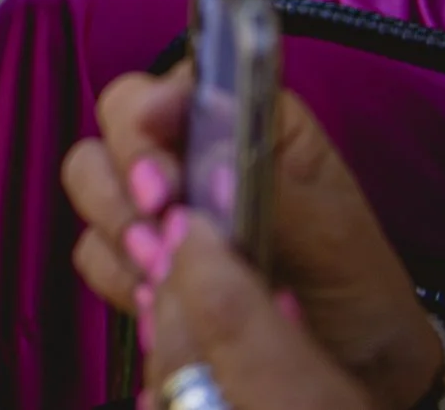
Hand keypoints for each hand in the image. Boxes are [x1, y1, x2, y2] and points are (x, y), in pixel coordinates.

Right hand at [65, 70, 442, 409]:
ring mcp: (155, 197)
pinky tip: (153, 295)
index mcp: (244, 119)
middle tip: (158, 218)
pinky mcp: (134, 248)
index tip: (159, 163)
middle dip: (128, 169)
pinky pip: (90, 244)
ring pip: (90, 174)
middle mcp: (190, 145)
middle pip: (117, 118)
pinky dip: (114, 270)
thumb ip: (266, 180)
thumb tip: (210, 146)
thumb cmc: (352, 283)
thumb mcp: (329, 229)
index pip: (177, 84)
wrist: (354, 360)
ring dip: (114, 220)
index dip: (154, 110)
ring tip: (156, 265)